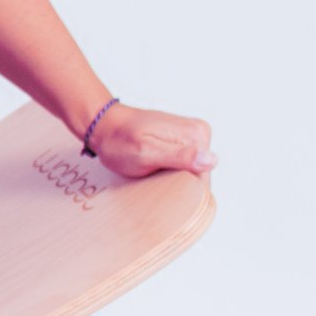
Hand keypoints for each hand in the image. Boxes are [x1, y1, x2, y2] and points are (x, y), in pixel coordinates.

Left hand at [92, 104, 215, 179]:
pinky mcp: (182, 140)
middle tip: (153, 178)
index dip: (183, 190)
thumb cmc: (119, 140)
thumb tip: (211, 160)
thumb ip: (179, 156)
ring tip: (152, 172)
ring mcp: (191, 135)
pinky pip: (184, 164)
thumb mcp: (146, 152)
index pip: (203, 177)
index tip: (161, 189)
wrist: (103, 125)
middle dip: (179, 182)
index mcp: (197, 134)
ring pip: (192, 171)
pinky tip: (155, 169)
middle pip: (199, 174)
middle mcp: (199, 131)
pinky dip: (170, 171)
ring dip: (174, 177)